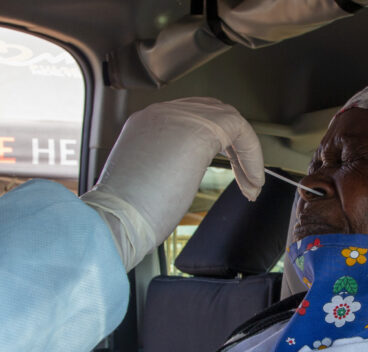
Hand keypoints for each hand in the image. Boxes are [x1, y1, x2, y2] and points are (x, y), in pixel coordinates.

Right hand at [82, 97, 263, 269]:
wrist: (116, 221)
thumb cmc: (127, 217)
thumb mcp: (146, 184)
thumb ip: (166, 169)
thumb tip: (183, 175)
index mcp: (144, 126)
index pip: (190, 121)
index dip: (216, 145)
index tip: (227, 175)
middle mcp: (160, 115)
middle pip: (213, 113)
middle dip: (234, 146)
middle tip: (245, 178)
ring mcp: (179, 118)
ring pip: (229, 120)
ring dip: (245, 154)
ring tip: (251, 185)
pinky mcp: (199, 129)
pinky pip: (240, 131)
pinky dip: (252, 156)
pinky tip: (252, 183)